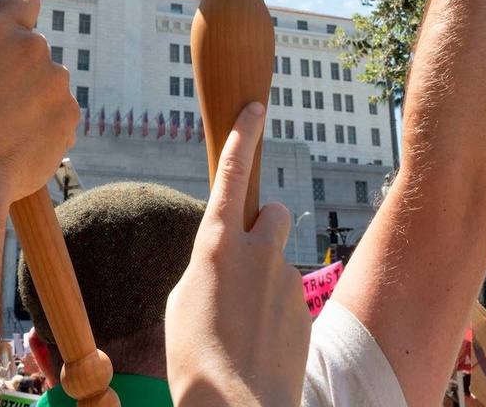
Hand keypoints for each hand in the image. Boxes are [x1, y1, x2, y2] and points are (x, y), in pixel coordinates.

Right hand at [0, 0, 78, 203]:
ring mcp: (56, 82)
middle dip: (18, 70)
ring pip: (48, 85)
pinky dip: (45, 127)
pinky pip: (59, 115)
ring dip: (33, 99)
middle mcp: (33, 48)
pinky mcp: (70, 116)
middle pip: (33, 50)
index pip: (24, 1)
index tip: (12, 32)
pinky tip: (19, 145)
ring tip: (3, 129)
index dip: (19, 16)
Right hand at [166, 102, 310, 406]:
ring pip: (279, 263)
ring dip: (265, 282)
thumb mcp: (182, 301)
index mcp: (217, 243)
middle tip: (246, 262)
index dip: (244, 136)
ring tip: (243, 328)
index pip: (233, 173)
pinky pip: (288, 298)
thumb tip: (227, 265)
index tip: (256, 108)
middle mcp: (257, 251)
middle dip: (265, 228)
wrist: (237, 405)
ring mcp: (286, 279)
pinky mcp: (303, 308)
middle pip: (274, 214)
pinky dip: (275, 315)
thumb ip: (208, 268)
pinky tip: (259, 346)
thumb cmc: (194, 356)